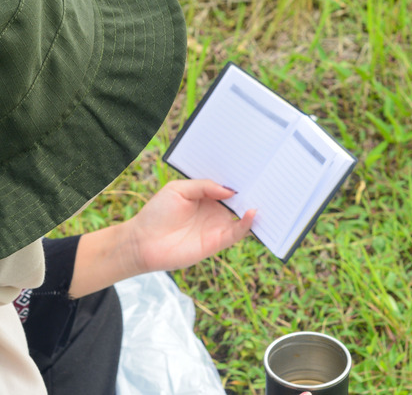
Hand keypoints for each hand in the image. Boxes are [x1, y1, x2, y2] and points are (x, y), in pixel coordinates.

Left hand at [125, 179, 255, 272]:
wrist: (142, 241)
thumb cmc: (157, 213)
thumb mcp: (179, 189)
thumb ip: (204, 187)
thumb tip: (230, 190)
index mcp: (206, 197)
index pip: (229, 187)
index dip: (241, 181)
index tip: (255, 170)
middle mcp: (214, 211)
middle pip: (240, 202)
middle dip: (253, 193)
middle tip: (269, 181)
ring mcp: (216, 227)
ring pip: (243, 218)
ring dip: (255, 209)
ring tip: (267, 196)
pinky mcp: (216, 242)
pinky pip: (237, 233)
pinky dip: (247, 224)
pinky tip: (252, 212)